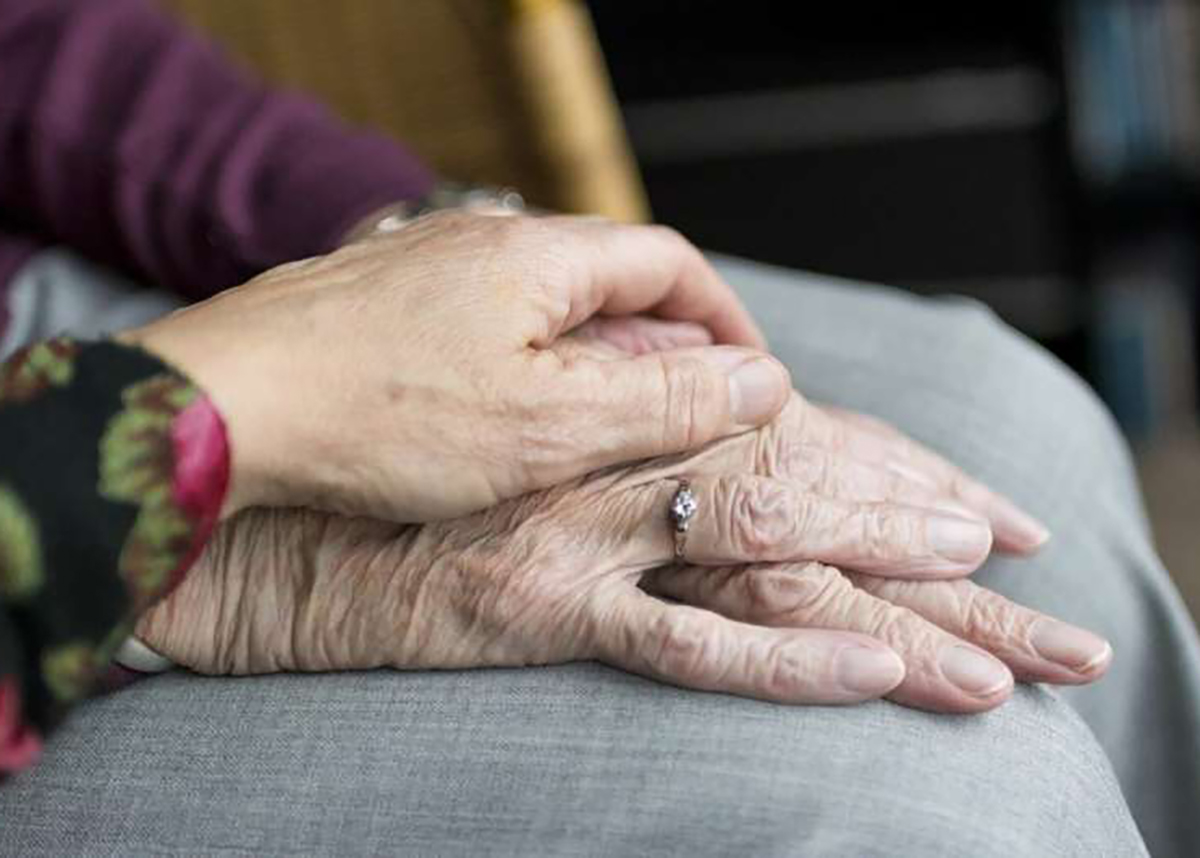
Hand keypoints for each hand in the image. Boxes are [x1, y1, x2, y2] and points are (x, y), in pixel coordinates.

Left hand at [120, 211, 783, 521]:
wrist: (217, 411)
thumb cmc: (378, 416)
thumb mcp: (548, 424)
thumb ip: (662, 400)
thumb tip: (761, 381)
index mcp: (538, 255)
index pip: (670, 262)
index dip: (723, 319)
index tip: (749, 376)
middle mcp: (481, 241)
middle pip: (607, 278)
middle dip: (661, 343)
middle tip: (682, 413)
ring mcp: (422, 266)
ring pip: (540, 304)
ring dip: (590, 357)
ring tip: (601, 426)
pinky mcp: (375, 304)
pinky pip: (478, 324)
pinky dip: (520, 365)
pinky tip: (501, 419)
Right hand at [137, 405, 1105, 714]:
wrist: (274, 515)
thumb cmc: (395, 468)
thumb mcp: (511, 437)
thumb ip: (599, 427)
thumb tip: (680, 430)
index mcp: (614, 413)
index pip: (785, 432)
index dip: (882, 460)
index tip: (969, 496)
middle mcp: (614, 458)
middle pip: (800, 483)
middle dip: (916, 519)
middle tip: (1015, 553)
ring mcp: (585, 531)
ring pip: (768, 546)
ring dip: (888, 582)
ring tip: (995, 639)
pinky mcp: (542, 605)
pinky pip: (683, 639)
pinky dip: (785, 657)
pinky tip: (873, 671)